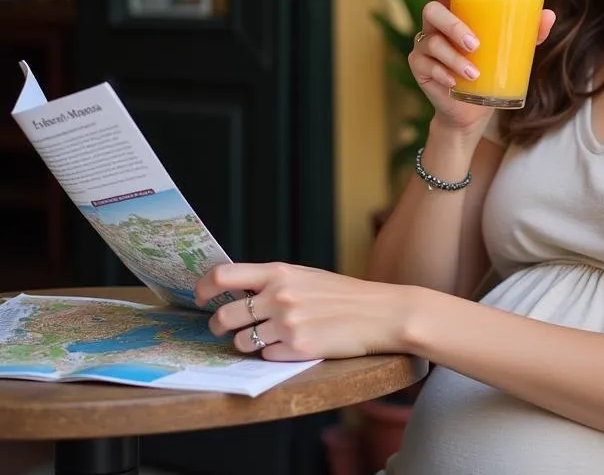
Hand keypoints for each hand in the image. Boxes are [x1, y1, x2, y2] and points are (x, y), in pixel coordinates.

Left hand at [195, 262, 416, 361]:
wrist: (378, 312)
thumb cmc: (342, 294)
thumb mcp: (305, 277)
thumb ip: (273, 281)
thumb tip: (235, 290)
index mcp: (280, 272)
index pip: (224, 276)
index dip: (203, 288)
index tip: (199, 296)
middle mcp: (279, 296)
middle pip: (223, 316)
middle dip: (218, 326)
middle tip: (224, 327)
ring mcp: (287, 324)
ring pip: (241, 342)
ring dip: (247, 343)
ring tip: (266, 337)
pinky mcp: (297, 349)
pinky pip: (266, 356)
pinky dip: (273, 354)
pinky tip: (292, 345)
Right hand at [411, 0, 555, 135]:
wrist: (475, 109)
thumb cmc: (492, 67)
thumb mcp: (513, 48)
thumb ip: (530, 30)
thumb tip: (549, 14)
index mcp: (456, 7)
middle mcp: (436, 22)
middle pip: (431, 10)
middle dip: (453, 25)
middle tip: (475, 44)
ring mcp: (424, 44)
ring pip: (431, 40)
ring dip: (453, 57)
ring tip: (474, 73)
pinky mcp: (419, 66)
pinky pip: (425, 65)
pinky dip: (442, 73)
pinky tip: (454, 83)